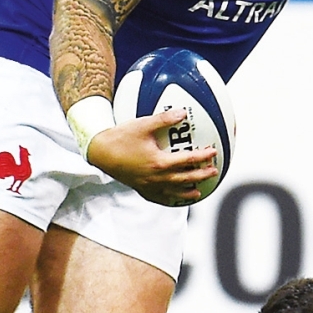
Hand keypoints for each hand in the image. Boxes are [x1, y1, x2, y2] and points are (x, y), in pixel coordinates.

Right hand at [85, 109, 218, 206]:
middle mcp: (156, 178)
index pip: (187, 161)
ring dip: (187, 191)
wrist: (100, 152)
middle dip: (201, 176)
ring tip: (197, 191)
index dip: (202, 157)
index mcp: (159, 163)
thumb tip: (182, 112)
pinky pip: (157, 198)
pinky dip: (168, 199)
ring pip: (172, 192)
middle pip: (184, 179)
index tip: (213, 152)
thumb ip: (164, 119)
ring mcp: (147, 186)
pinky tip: (172, 198)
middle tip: (213, 172)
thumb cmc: (121, 138)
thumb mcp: (143, 125)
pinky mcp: (139, 189)